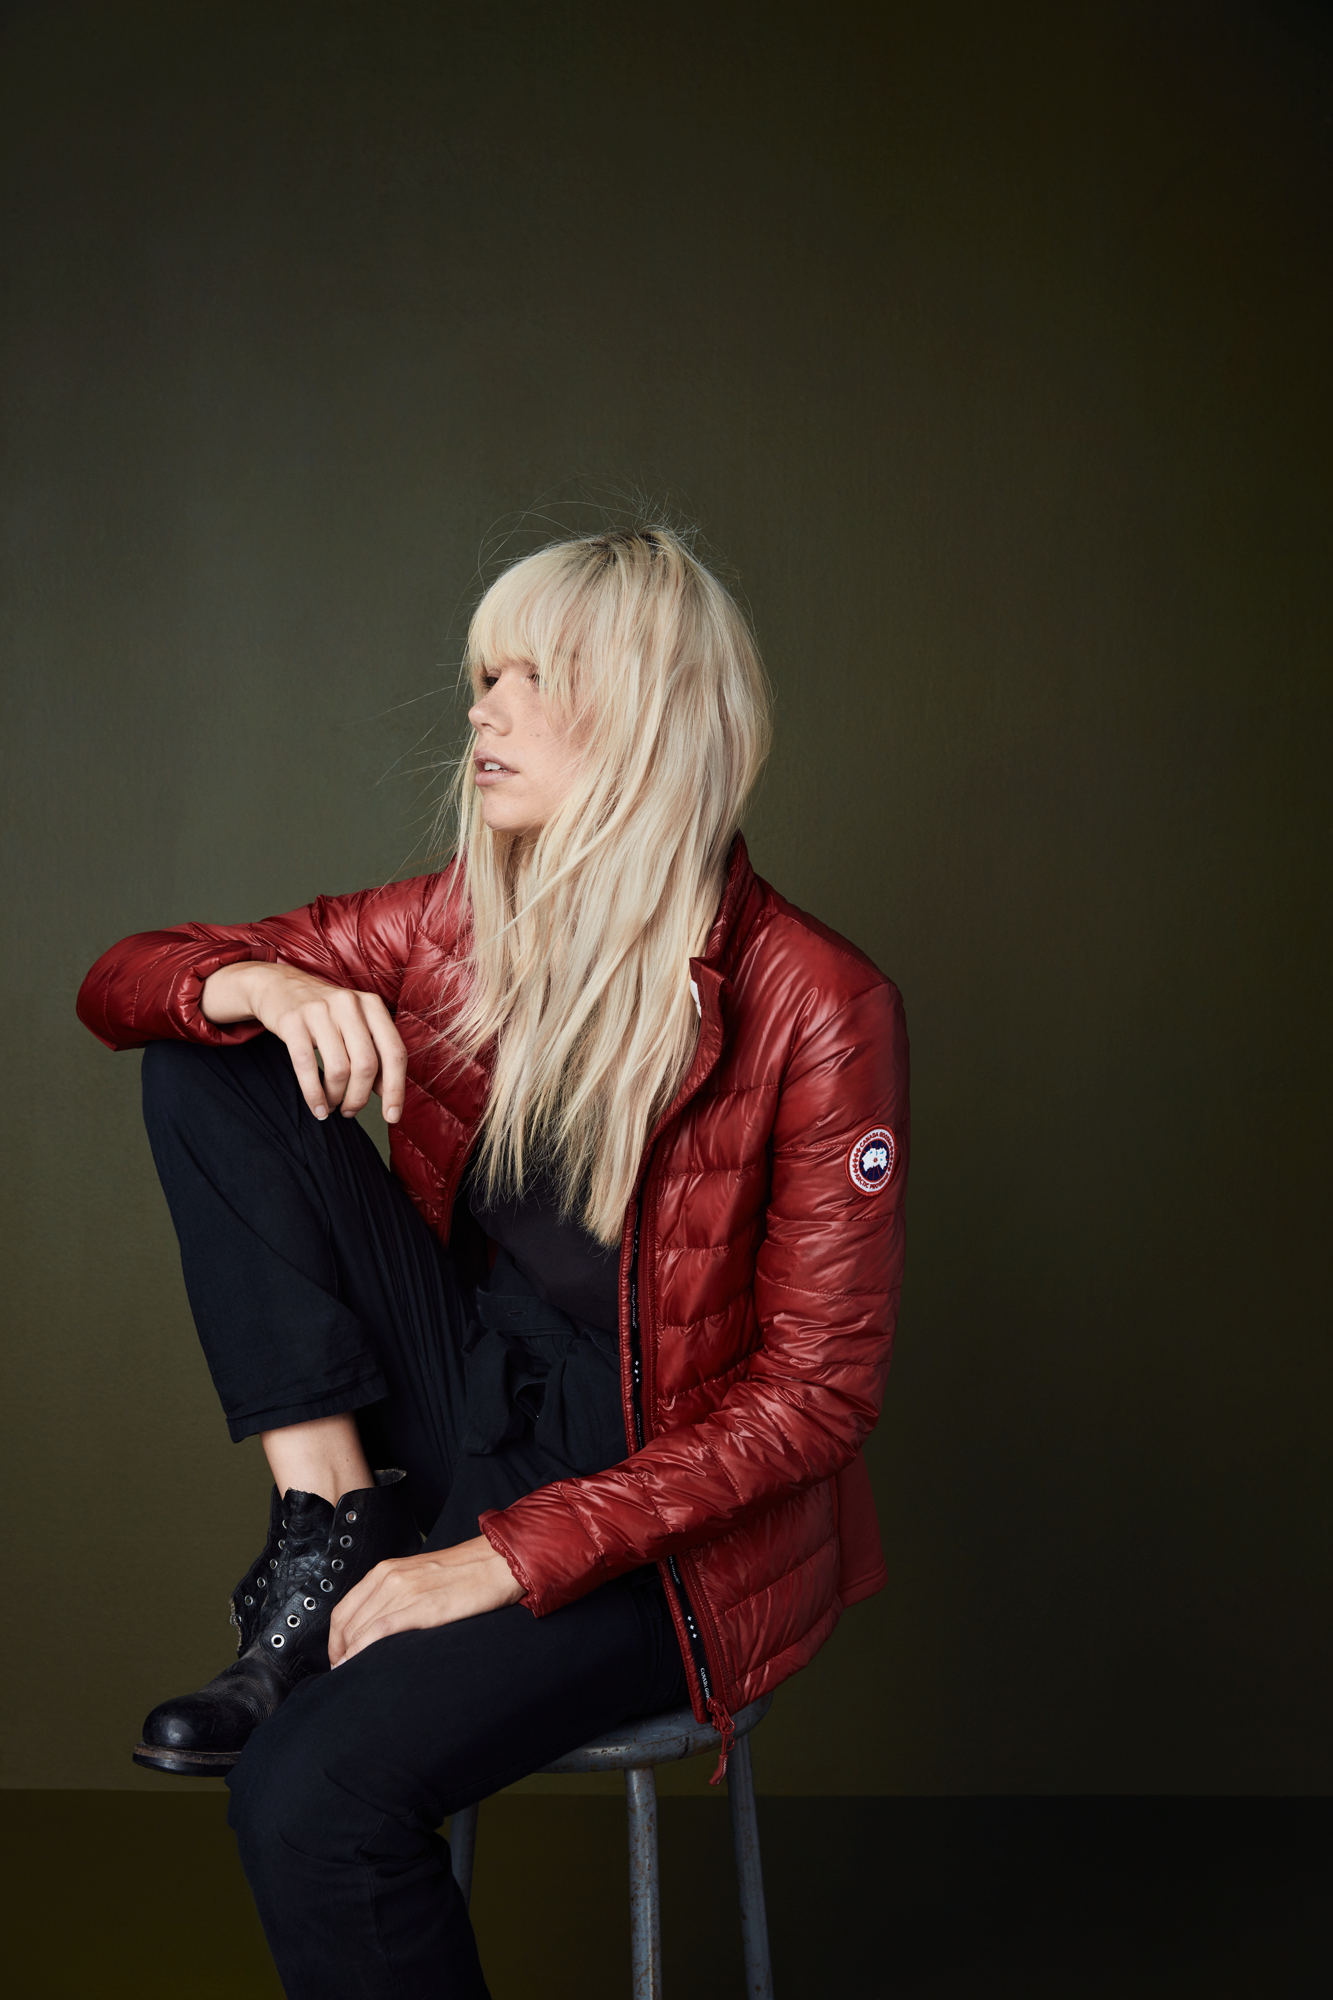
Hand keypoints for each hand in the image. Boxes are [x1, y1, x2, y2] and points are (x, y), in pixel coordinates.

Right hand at [200, 960, 406, 1122]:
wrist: (278, 985)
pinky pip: (307, 1066)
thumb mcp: (355, 1024)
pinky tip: (317, 1108)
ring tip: (331, 1106)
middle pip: (366, 1065)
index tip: (393, 1116)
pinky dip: (314, 1094)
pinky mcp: (292, 1021)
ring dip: (336, 1097)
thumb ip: (374, 1052)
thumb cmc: (324, 1013)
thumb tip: (387, 1093)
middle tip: (350, 1110)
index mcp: (372, 1005)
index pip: (394, 1052)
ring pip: (338, 1069)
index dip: (395, 1089)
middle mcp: (349, 1004)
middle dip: (359, 1097)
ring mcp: (320, 1011)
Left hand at [328, 1537, 524, 1665]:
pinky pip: (379, 1632)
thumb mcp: (419, 1576)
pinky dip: (362, 1652)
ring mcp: (404, 1591)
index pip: (343, 1610)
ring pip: (359, 1630)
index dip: (335, 1640)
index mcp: (385, 1570)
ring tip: (353, 1677)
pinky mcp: (423, 1607)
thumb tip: (377, 1628)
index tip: (339, 1659)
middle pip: (347, 1623)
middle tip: (344, 1675)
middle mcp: (389, 1577)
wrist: (498, 1561)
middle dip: (339, 1653)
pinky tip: (359, 1667)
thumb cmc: (464, 1573)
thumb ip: (395, 1594)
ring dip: (349, 1658)